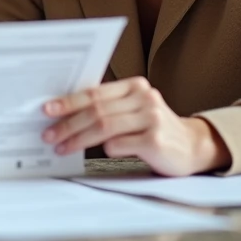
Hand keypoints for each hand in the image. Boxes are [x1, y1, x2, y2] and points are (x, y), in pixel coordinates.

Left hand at [42, 77, 229, 175]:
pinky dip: (105, 149)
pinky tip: (98, 154)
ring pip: (104, 126)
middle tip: (48, 135)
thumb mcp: (134, 112)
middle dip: (68, 123)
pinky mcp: (156, 140)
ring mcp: (151, 118)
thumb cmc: (154, 130)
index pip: (95, 92)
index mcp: (135, 86)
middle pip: (96, 110)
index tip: (47, 110)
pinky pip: (119, 144)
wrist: (193, 147)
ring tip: (61, 147)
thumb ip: (108, 108)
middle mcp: (144, 98)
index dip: (68, 101)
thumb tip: (65, 115)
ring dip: (78, 138)